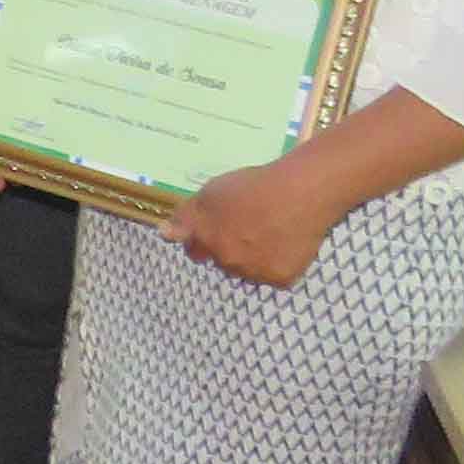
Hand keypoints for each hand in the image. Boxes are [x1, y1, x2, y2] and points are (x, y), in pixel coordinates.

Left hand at [166, 155, 341, 287]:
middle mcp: (226, 260)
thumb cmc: (254, 185)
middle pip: (222, 261)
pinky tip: (286, 243)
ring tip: (270, 232)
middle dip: (230, 248)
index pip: (194, 251)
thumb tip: (164, 234)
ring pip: (247, 270)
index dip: (203, 240)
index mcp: (206, 238)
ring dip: (252, 258)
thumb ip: (186, 215)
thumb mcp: (212, 191)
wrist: (299, 193)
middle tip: (250, 226)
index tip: (218, 229)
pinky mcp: (280, 278)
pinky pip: (274, 275)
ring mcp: (253, 272)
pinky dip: (278, 263)